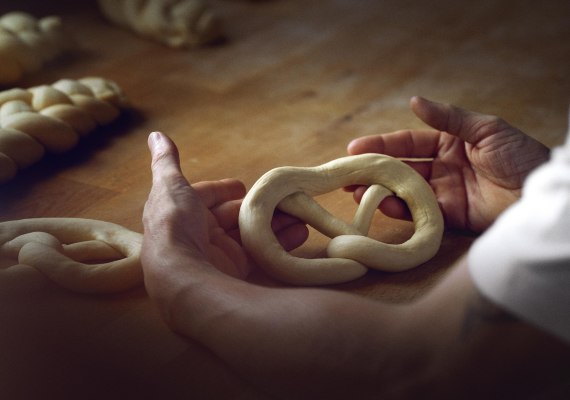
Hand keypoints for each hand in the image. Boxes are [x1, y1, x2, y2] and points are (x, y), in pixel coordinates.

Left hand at [141, 132, 307, 297]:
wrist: (182, 275)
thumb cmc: (174, 225)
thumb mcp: (169, 186)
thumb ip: (166, 162)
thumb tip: (156, 135)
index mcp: (183, 212)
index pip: (208, 197)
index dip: (226, 190)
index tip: (246, 187)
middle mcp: (200, 233)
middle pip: (235, 214)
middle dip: (260, 205)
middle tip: (286, 195)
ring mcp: (220, 252)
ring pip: (252, 231)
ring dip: (276, 221)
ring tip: (301, 211)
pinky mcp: (236, 269)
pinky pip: (262, 252)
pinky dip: (282, 242)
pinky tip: (301, 230)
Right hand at [347, 96, 549, 231]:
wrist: (541, 192)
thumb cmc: (520, 155)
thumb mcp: (486, 129)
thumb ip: (449, 118)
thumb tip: (414, 102)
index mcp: (450, 142)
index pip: (408, 142)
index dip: (381, 144)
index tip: (355, 148)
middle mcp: (442, 167)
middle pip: (400, 168)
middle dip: (373, 171)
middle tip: (347, 174)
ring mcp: (444, 193)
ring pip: (404, 191)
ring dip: (380, 191)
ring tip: (355, 192)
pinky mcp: (449, 217)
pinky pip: (419, 212)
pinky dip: (399, 209)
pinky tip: (382, 204)